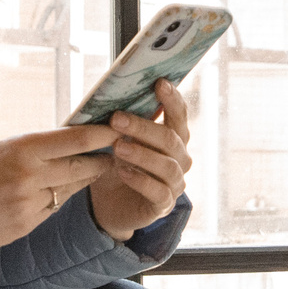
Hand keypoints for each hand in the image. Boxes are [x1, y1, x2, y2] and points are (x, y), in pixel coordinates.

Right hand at [0, 125, 117, 255]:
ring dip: (83, 179)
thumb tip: (52, 146)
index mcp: (19, 150)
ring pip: (69, 189)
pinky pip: (51, 208)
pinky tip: (60, 191)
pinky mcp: (24, 226)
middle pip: (81, 165)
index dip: (99, 134)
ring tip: (96, 168)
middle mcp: (29, 177)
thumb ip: (23, 152)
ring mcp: (28, 205)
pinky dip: (58, 198)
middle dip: (101, 158)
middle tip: (117, 150)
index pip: (73, 139)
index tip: (115, 128)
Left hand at [88, 79, 194, 240]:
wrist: (108, 205)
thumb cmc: (118, 164)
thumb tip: (118, 91)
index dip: (172, 99)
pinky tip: (122, 172)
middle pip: (170, 139)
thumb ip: (125, 121)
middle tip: (116, 119)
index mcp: (173, 138)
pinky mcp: (163, 205)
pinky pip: (159, 192)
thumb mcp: (119, 140)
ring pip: (167, 166)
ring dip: (142, 154)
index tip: (159, 83)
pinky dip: (141, 181)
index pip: (179, 115)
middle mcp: (180, 159)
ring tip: (117, 147)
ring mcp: (174, 183)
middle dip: (143, 127)